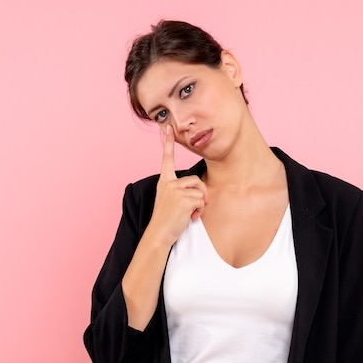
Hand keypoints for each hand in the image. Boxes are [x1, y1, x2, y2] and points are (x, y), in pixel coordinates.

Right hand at [148, 125, 207, 245]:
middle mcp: (168, 183)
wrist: (159, 234)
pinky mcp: (183, 199)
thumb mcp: (171, 201)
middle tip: (194, 208)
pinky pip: (202, 201)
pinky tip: (190, 217)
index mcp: (164, 182)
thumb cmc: (167, 220)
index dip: (168, 144)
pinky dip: (200, 211)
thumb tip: (203, 194)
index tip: (168, 128)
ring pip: (200, 190)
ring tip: (190, 213)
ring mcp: (175, 190)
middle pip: (196, 180)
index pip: (167, 160)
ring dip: (201, 203)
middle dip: (201, 194)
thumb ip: (182, 192)